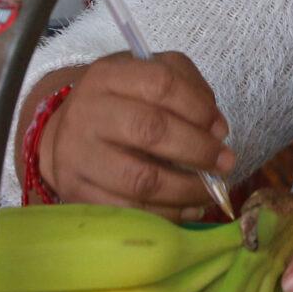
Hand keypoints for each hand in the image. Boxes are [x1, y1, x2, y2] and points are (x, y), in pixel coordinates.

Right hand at [43, 52, 234, 217]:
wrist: (67, 138)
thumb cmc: (120, 107)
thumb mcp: (149, 78)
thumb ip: (189, 90)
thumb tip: (217, 130)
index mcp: (108, 76)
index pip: (160, 83)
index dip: (198, 107)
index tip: (219, 128)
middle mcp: (87, 112)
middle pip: (151, 130)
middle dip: (198, 150)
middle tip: (225, 163)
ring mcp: (77, 155)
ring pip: (141, 179)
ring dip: (186, 189)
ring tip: (209, 191)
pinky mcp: (76, 193)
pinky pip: (129, 212)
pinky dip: (166, 215)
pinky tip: (186, 209)